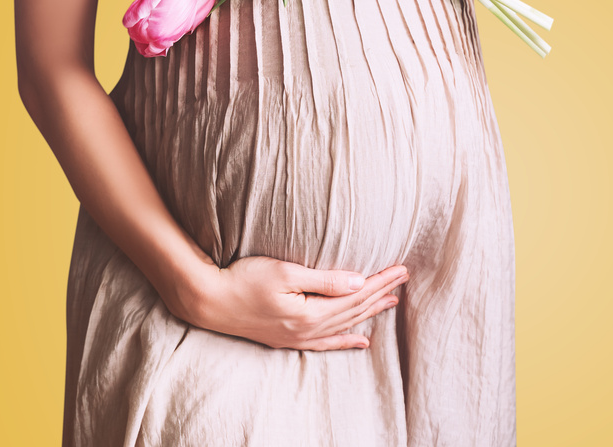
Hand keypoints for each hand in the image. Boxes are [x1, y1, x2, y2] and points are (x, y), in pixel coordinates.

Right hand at [177, 255, 408, 350]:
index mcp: (310, 313)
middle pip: (355, 311)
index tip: (401, 269)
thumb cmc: (244, 279)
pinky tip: (361, 341)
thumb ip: (325, 280)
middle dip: (381, 294)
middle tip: (404, 278)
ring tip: (392, 302)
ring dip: (369, 313)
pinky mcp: (288, 339)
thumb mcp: (285, 272)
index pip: (356, 295)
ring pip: (344, 325)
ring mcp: (298, 338)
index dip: (380, 282)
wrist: (209, 301)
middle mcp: (308, 330)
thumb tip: (359, 282)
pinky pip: (326, 343)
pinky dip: (346, 341)